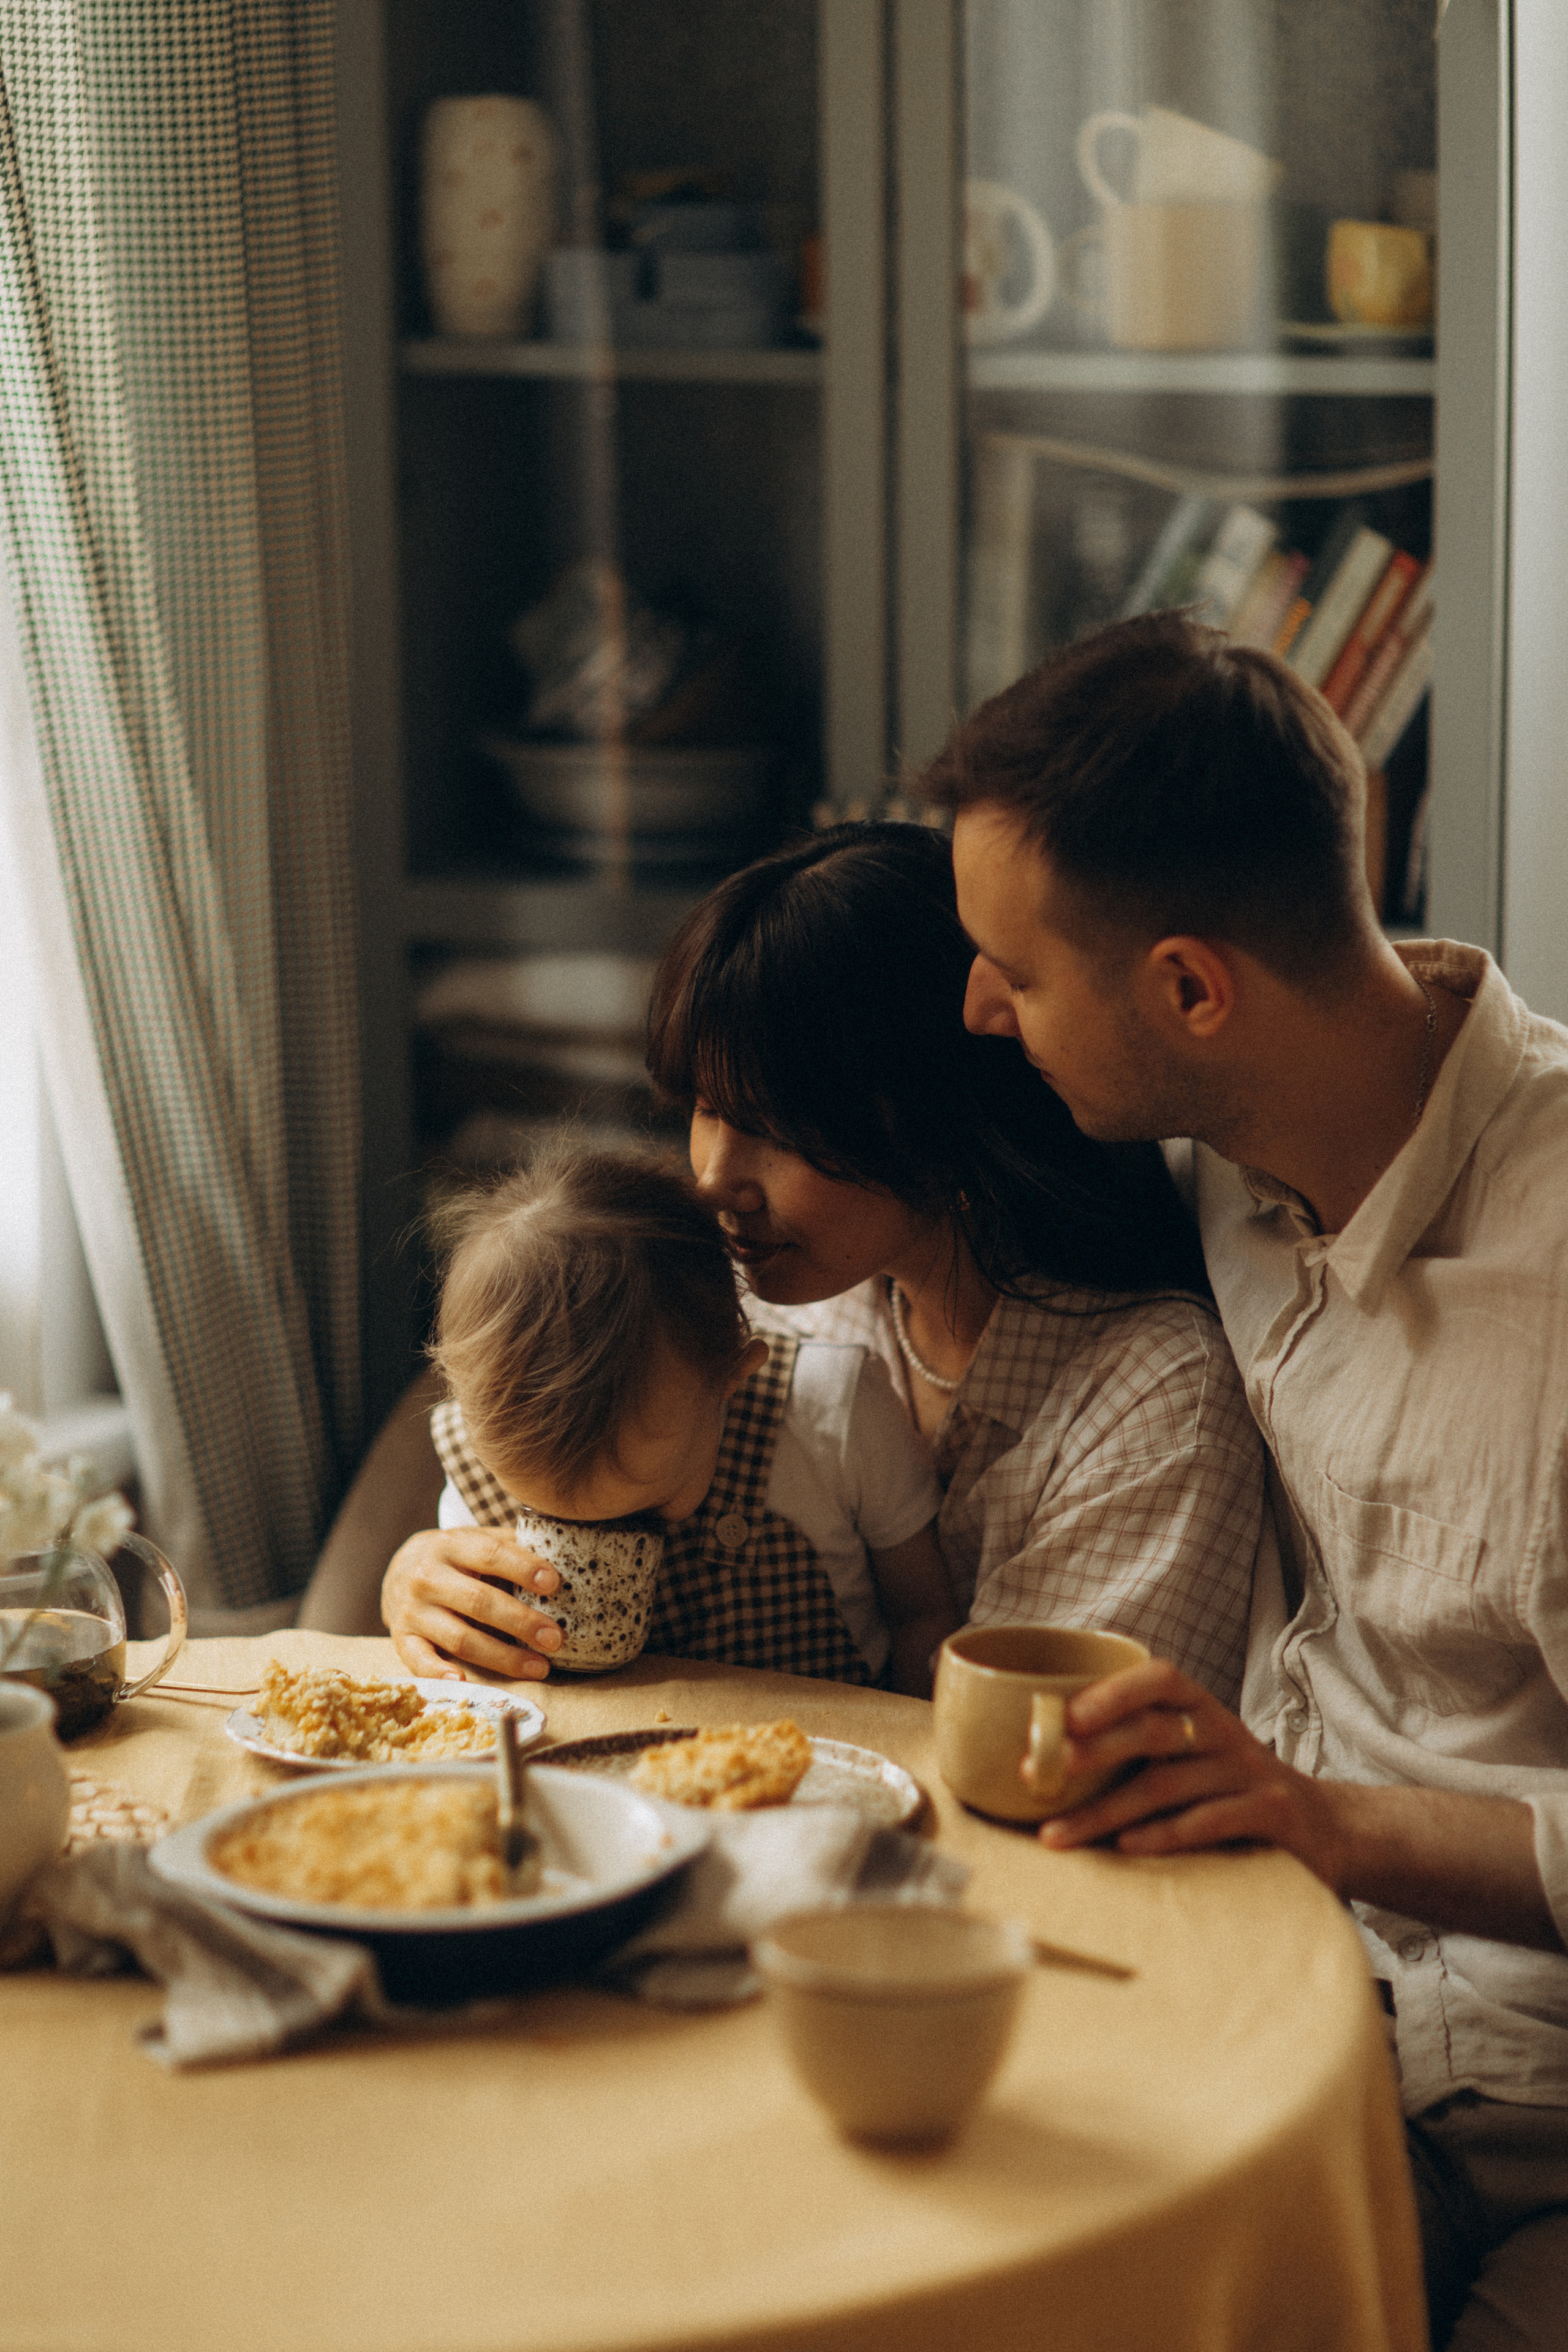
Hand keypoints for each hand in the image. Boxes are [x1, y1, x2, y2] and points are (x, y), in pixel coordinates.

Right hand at [381, 1527, 564, 1680]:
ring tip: (539, 1667)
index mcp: (451, 1545)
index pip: (490, 1554)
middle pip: (479, 1602)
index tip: (554, 1583)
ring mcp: (412, 1610)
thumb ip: (511, 1545)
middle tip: (555, 1638)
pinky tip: (464, 1682)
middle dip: (521, 1622)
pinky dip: (439, 1674)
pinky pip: (419, 1660)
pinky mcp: (402, 1639)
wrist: (399, 1568)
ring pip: (460, 1638)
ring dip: (502, 1656)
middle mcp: (427, 1577)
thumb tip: (562, 1553)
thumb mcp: (476, 1539)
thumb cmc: (455, 1557)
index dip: (522, 1568)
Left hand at [1035, 1657, 1343, 1885]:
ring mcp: (1249, 1771)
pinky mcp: (1270, 1813)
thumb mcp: (1192, 1755)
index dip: (1111, 1691)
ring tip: (1056, 1833)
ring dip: (1104, 1812)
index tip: (1063, 1716)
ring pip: (1167, 1785)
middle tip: (1040, 1773)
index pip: (1159, 1678)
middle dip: (1093, 1751)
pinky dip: (1161, 1836)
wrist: (1323, 1827)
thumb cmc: (1228, 1789)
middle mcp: (1224, 1731)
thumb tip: (1047, 1755)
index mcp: (1201, 1707)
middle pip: (1153, 1731)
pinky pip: (1207, 1821)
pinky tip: (1124, 1847)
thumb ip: (1139, 1746)